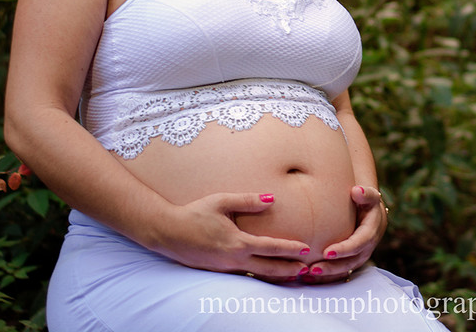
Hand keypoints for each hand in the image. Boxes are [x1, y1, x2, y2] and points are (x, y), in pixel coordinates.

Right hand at [148, 192, 310, 281]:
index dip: (289, 249)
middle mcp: (233, 259)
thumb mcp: (221, 201)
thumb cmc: (194, 214)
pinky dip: (260, 275)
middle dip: (289, 269)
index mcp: (237, 243)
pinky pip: (245, 275)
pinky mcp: (219, 271)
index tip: (305, 249)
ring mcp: (226, 268)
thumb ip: (247, 200)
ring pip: (257, 275)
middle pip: (268, 268)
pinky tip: (267, 273)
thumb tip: (271, 199)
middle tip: (307, 270)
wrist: (167, 233)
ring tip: (293, 275)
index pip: (270, 248)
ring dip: (276, 275)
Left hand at [299, 185, 386, 283]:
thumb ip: (365, 194)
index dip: (343, 250)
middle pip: (349, 262)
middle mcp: (365, 249)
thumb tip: (356, 191)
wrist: (372, 215)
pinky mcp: (350, 262)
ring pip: (343, 271)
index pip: (357, 244)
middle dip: (332, 267)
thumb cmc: (366, 202)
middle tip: (313, 269)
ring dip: (326, 275)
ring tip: (307, 276)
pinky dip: (325, 278)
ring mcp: (358, 258)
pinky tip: (308, 279)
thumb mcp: (369, 197)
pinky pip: (338, 273)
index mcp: (370, 233)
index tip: (327, 252)